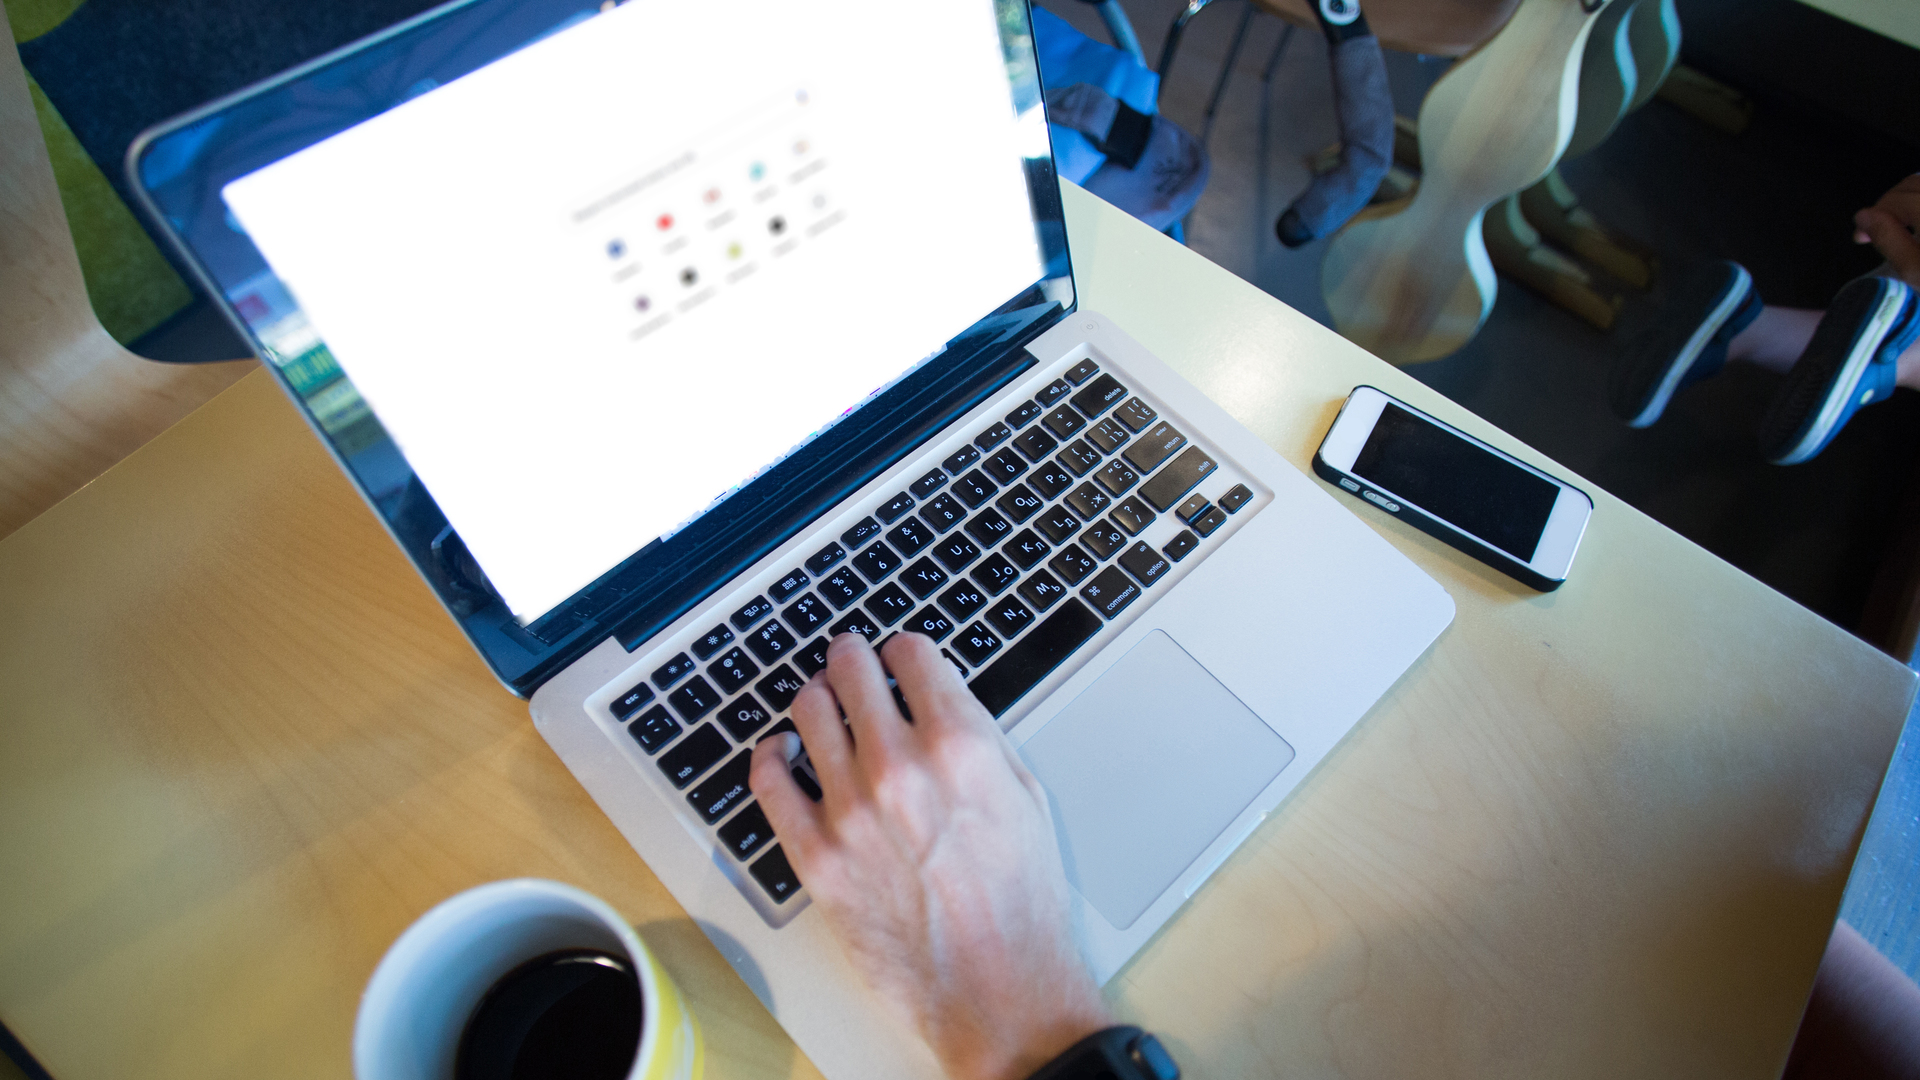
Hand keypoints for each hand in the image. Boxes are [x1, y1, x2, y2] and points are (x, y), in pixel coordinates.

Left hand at [748, 632, 1111, 1079]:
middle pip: (851, 670)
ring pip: (807, 712)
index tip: (898, 656)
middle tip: (850, 663)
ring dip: (814, 698)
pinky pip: (768, 781)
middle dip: (852, 660)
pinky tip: (780, 753)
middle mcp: (901, 767)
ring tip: (819, 704)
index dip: (903, 649)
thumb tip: (942, 703)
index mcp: (961, 746)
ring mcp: (850, 811)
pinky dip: (770, 755)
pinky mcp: (816, 856)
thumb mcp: (1025, 799)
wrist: (998, 991)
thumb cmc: (1020, 907)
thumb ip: (980, 741)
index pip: (912, 653)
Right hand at [1854, 173, 1919, 289]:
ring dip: (1907, 200)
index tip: (1861, 236)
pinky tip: (1917, 222)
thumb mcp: (1914, 268)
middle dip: (1889, 205)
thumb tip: (1863, 216)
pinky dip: (1919, 201)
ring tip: (1903, 225)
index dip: (1870, 218)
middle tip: (1878, 230)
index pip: (1892, 200)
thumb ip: (1887, 239)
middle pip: (1910, 185)